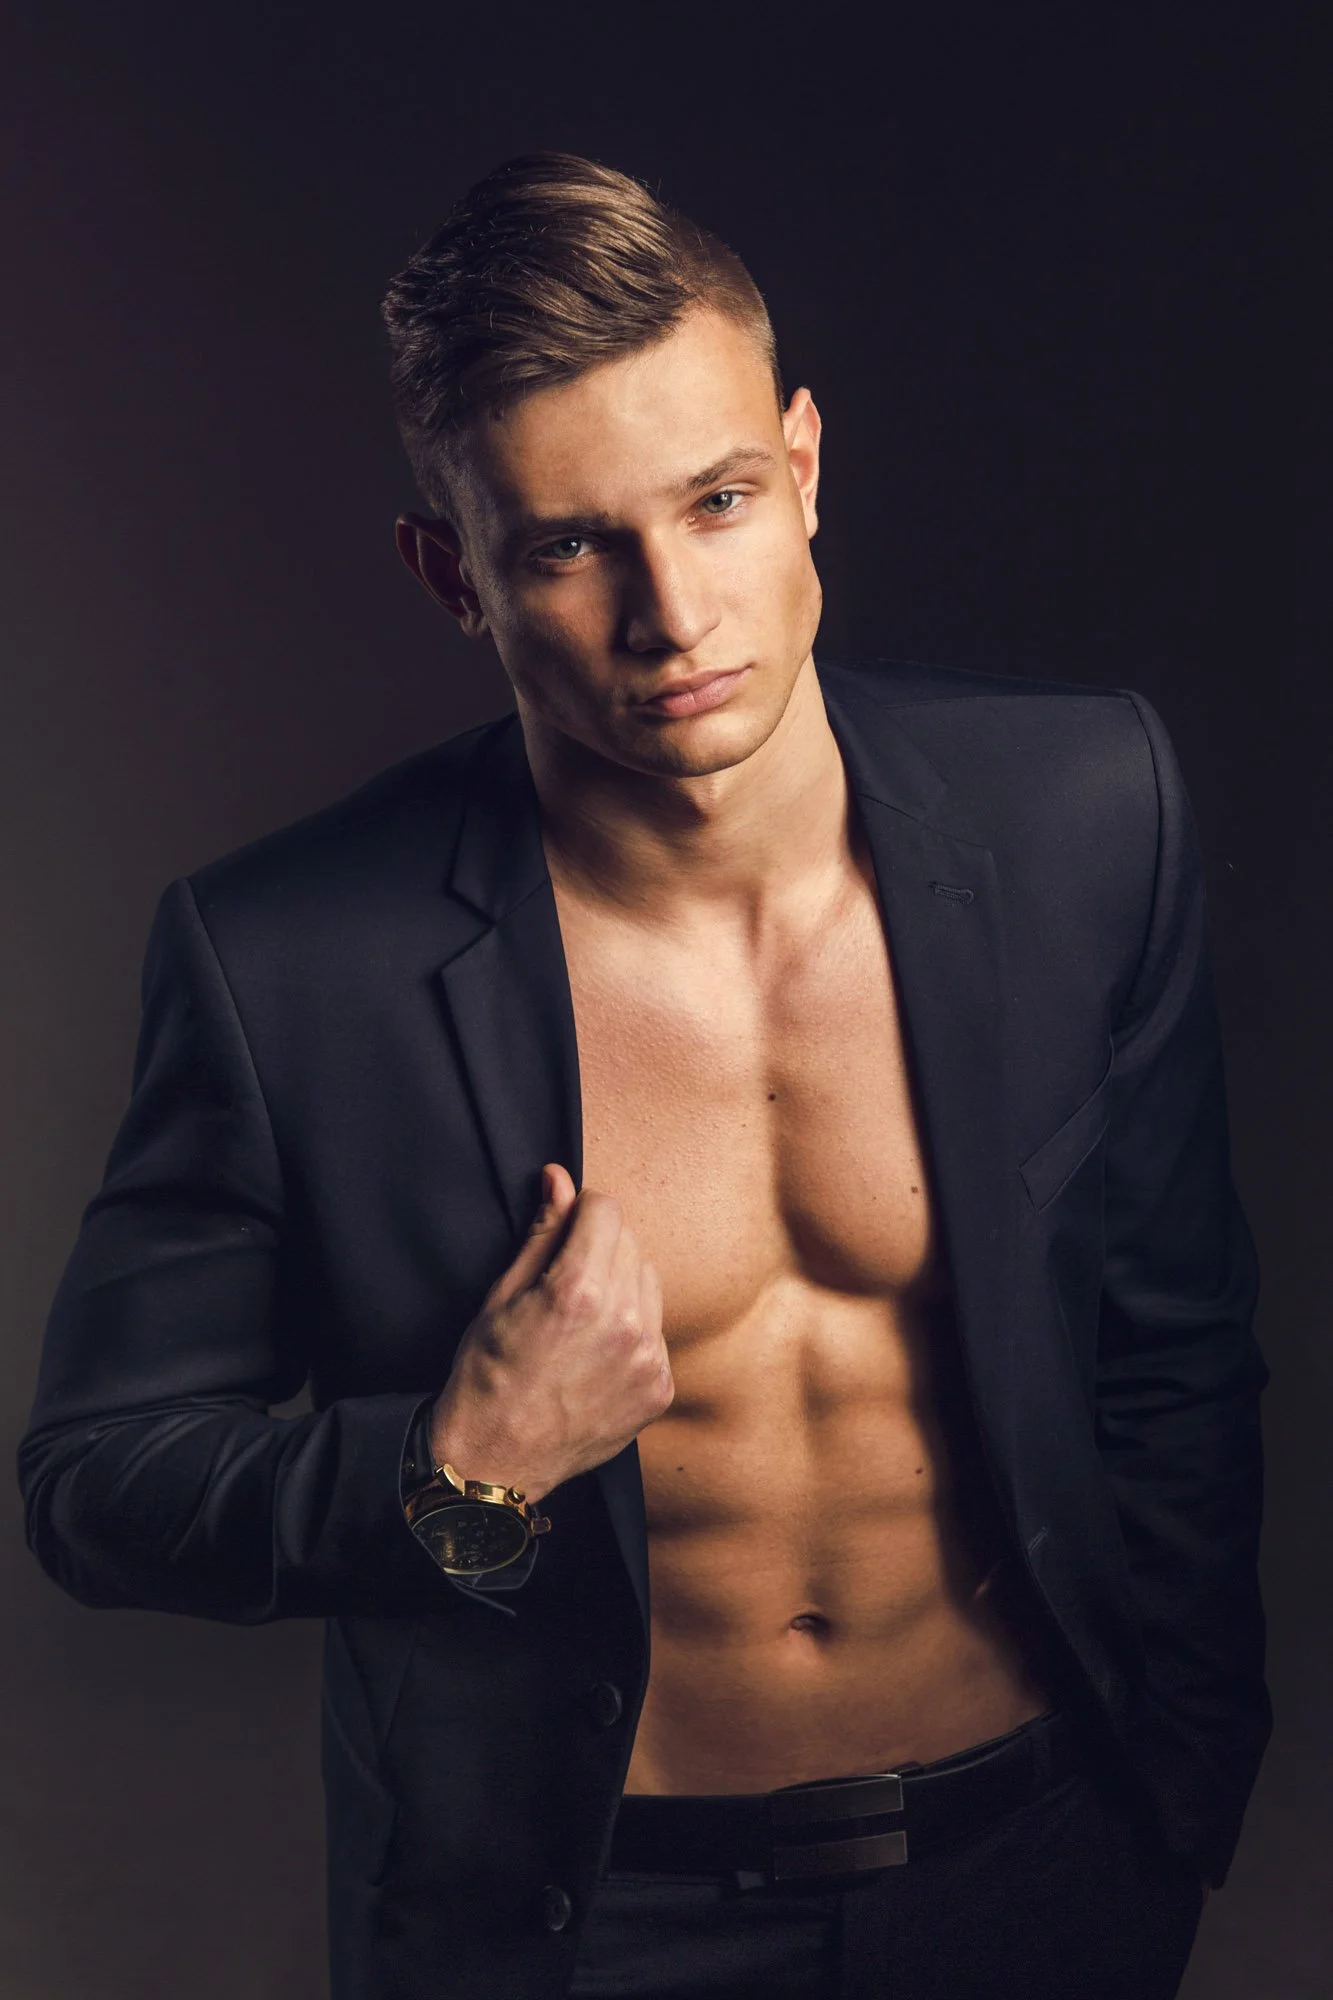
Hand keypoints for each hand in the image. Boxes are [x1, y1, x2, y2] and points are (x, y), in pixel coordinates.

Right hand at [429, 1163, 672, 1502]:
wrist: (495, 1460)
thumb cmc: (487, 1374)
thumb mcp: (501, 1296)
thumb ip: (542, 1233)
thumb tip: (559, 1179)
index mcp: (578, 1290)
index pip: (605, 1209)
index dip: (581, 1211)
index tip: (566, 1228)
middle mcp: (624, 1321)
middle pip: (630, 1243)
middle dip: (600, 1247)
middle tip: (564, 1280)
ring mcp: (648, 1358)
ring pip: (649, 1283)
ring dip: (621, 1286)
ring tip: (581, 1319)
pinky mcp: (659, 1387)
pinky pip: (656, 1332)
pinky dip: (633, 1331)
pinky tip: (596, 1354)